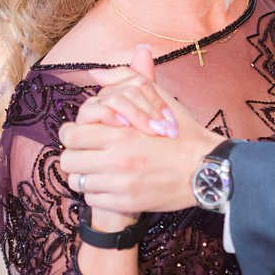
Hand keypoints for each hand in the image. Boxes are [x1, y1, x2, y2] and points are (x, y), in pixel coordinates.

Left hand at [59, 48, 220, 213]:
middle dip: (75, 155)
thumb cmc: (181, 132)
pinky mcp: (126, 203)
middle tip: (85, 153)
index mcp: (120, 133)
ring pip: (78, 182)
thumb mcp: (157, 99)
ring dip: (85, 175)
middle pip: (69, 161)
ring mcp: (120, 185)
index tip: (77, 135)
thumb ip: (124, 81)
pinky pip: (93, 199)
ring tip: (97, 169)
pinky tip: (110, 183)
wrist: (205, 168)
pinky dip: (97, 192)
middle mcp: (116, 160)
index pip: (71, 136)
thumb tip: (94, 72)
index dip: (71, 134)